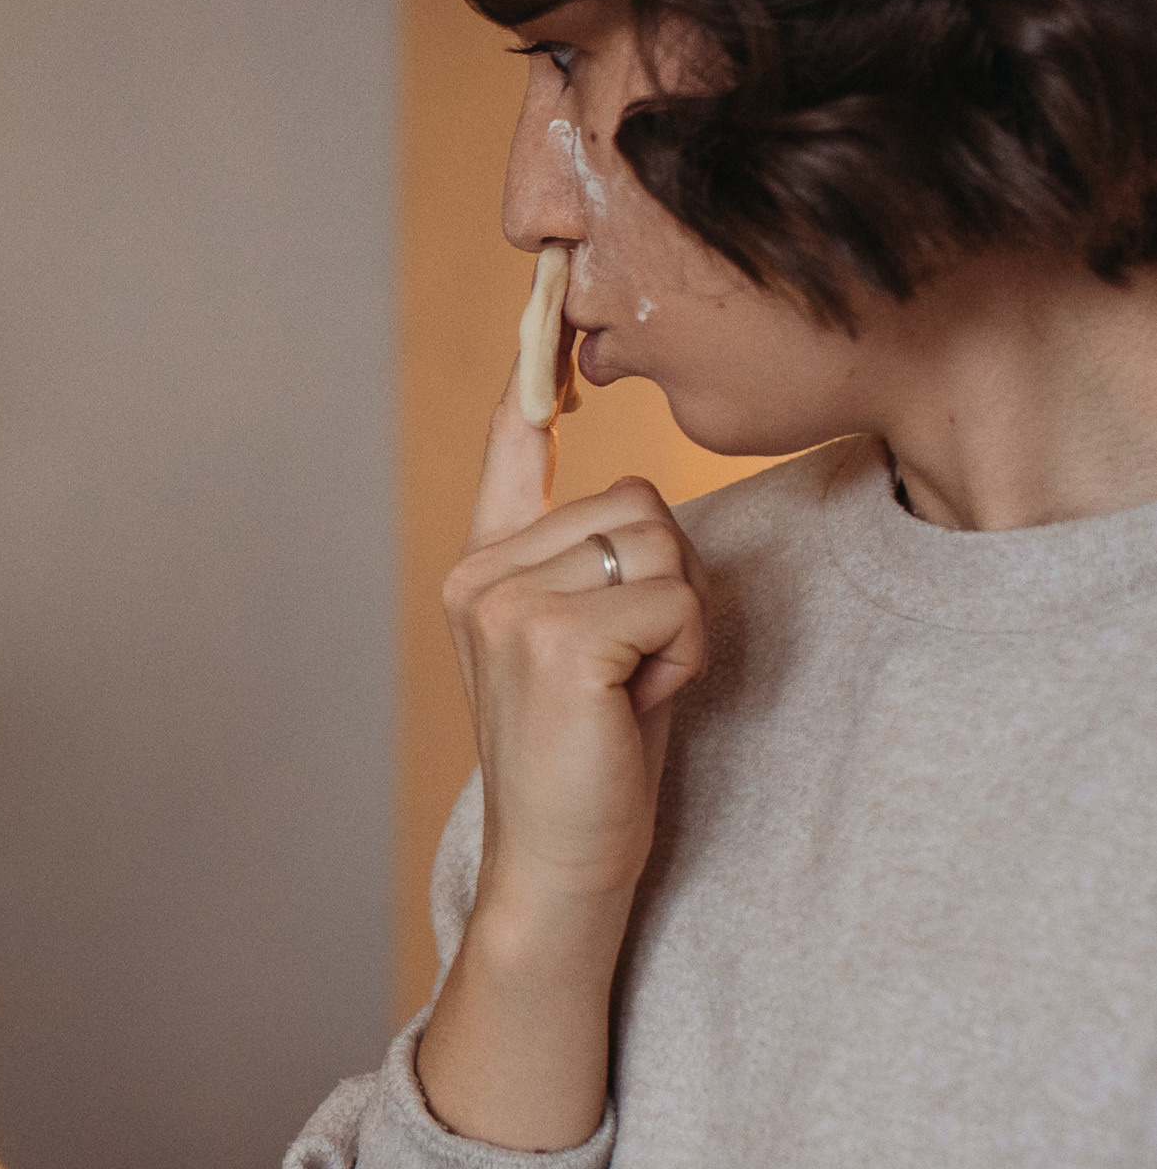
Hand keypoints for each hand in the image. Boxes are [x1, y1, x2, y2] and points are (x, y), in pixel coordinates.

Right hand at [417, 326, 708, 1147]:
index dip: (533, 375)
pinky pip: (675, 600)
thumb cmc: (590, 762)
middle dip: (667, 584)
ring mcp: (510, 605)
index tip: (543, 300)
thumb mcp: (585, 647)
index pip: (512, 448)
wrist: (560, 868)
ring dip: (681, 621)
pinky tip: (641, 705)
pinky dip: (685, 655)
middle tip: (632, 668)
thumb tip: (630, 494)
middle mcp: (482, 574)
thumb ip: (589, 569)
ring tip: (635, 688)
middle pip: (637, 501)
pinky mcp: (556, 641)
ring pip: (663, 547)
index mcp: (483, 568)